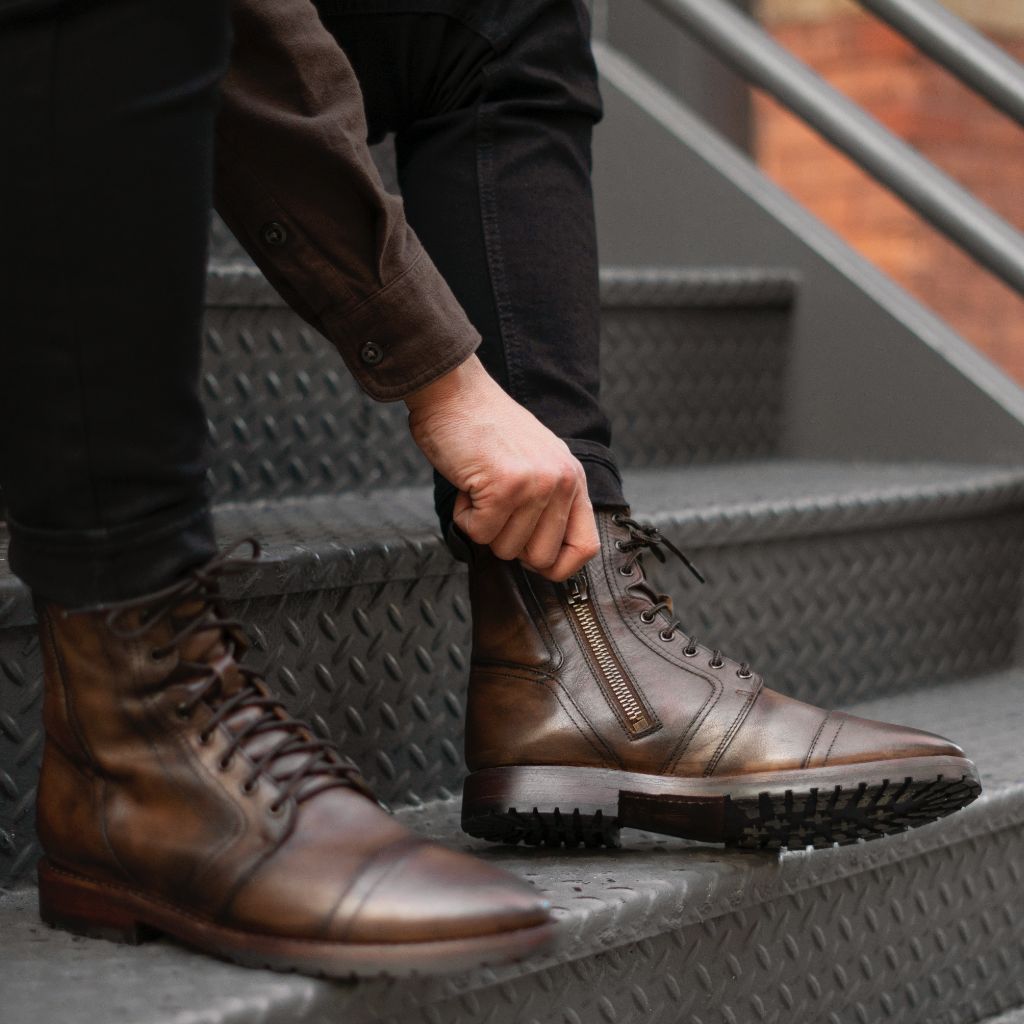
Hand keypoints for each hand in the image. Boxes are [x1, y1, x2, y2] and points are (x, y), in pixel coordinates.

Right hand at [405, 355, 598, 580]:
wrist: (454, 392)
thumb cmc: (485, 428)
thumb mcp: (535, 461)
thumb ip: (546, 502)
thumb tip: (538, 557)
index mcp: (572, 478)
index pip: (585, 548)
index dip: (557, 566)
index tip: (532, 560)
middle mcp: (561, 482)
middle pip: (540, 557)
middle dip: (508, 543)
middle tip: (494, 511)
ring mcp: (535, 484)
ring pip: (506, 548)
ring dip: (483, 525)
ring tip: (481, 488)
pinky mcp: (505, 487)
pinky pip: (479, 533)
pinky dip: (464, 517)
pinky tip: (468, 486)